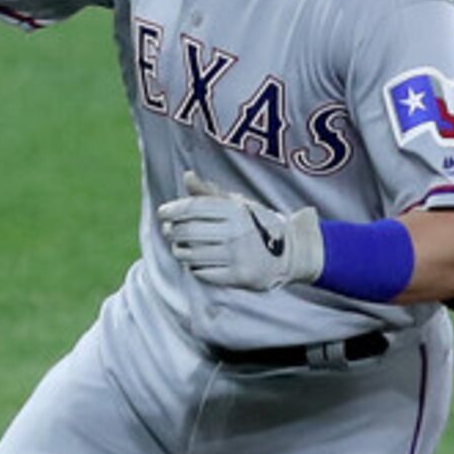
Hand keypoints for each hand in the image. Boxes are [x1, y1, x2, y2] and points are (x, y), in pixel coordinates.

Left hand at [157, 170, 323, 289]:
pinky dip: (193, 267)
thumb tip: (186, 177)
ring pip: (190, 254)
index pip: (193, 208)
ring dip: (179, 250)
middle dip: (172, 231)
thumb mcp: (239, 204)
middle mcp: (236, 232)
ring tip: (181, 246)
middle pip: (186, 232)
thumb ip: (210, 193)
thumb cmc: (257, 224)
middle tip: (169, 231)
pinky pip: (201, 272)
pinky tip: (196, 261)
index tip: (162, 213)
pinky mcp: (237, 276)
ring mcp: (237, 256)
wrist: (291, 252)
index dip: (172, 210)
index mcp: (236, 210)